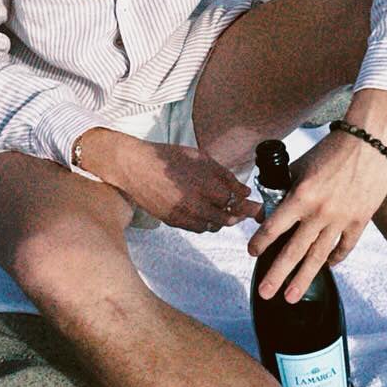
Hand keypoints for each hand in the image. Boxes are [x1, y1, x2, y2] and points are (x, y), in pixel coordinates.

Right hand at [78, 132, 257, 233]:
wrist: (134, 167)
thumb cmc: (167, 158)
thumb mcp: (200, 158)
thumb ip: (225, 175)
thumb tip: (245, 191)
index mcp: (204, 185)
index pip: (234, 202)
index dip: (246, 203)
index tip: (252, 203)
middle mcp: (195, 204)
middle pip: (226, 218)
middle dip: (238, 214)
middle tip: (243, 209)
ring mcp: (183, 215)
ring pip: (212, 226)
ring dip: (221, 219)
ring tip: (223, 208)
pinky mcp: (172, 222)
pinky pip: (197, 228)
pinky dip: (205, 222)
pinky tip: (205, 211)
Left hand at [246, 130, 386, 301]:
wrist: (369, 141)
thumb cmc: (332, 150)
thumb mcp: (300, 165)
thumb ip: (283, 187)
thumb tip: (267, 208)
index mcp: (302, 195)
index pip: (275, 226)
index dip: (261, 242)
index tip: (253, 253)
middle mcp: (320, 212)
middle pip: (294, 250)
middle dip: (277, 274)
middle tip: (265, 292)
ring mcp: (341, 219)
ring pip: (319, 256)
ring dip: (303, 278)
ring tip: (291, 296)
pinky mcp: (360, 221)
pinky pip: (344, 247)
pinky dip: (334, 259)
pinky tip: (325, 267)